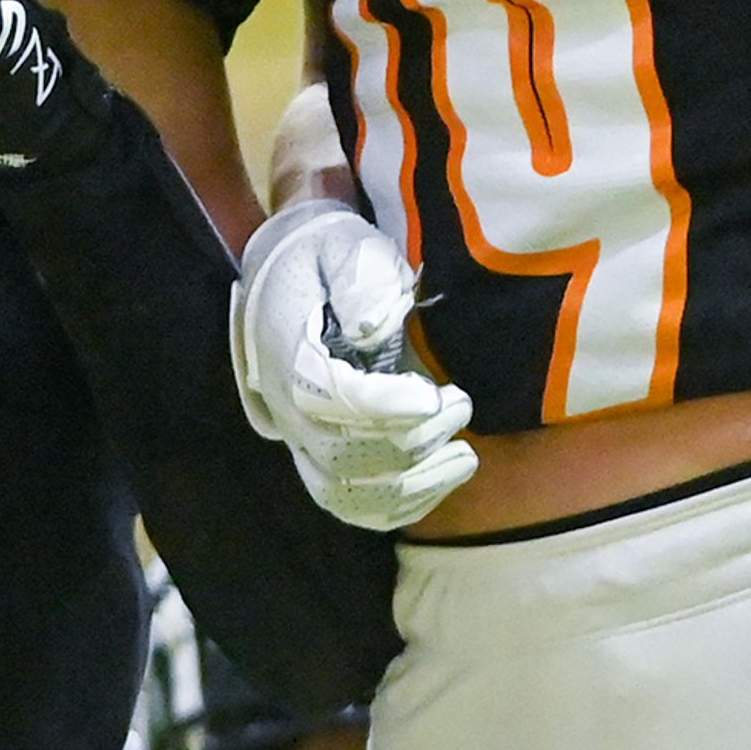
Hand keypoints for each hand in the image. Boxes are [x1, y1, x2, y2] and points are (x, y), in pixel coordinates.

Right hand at [232, 200, 473, 530]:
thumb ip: (361, 276)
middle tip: (459, 403)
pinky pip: (353, 506)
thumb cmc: (328, 256)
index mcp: (286, 351)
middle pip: (339, 454)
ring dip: (411, 485)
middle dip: (409, 441)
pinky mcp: (321, 461)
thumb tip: (373, 325)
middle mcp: (286, 408)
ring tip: (464, 455)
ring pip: (344, 493)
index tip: (428, 399)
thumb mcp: (344, 243)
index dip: (379, 406)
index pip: (324, 396)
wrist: (297, 276)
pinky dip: (400, 506)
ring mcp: (301, 442)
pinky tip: (443, 480)